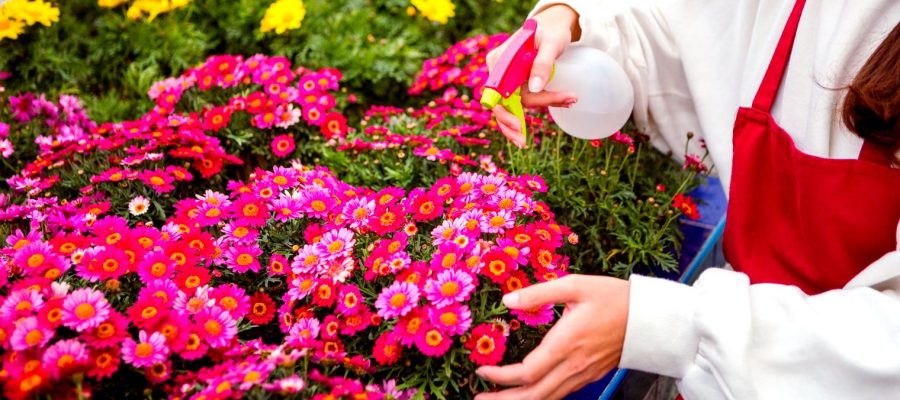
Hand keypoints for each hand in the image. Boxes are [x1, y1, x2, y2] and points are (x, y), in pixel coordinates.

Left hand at [474, 275, 629, 399]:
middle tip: (478, 399)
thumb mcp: (575, 285)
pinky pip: (560, 394)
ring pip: (547, 399)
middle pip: (533, 395)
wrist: (651, 318)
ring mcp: (583, 374)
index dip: (500, 376)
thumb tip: (508, 300)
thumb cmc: (614, 298)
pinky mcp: (590, 376)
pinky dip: (540, 397)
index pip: (527, 372)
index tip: (482, 369)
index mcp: (566, 344)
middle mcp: (573, 366)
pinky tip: (528, 393)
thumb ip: (539, 293)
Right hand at [486, 5, 581, 146]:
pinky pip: (520, 102)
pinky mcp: (516, 84)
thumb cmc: (552, 31)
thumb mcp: (551, 44)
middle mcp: (498, 70)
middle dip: (513, 124)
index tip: (520, 125)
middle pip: (501, 103)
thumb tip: (534, 88)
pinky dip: (537, 108)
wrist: (554, 27)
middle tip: (523, 142)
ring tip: (566, 105)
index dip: (505, 112)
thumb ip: (542, 63)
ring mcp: (506, 78)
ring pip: (511, 106)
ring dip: (533, 115)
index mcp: (499, 60)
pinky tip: (560, 103)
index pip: (499, 92)